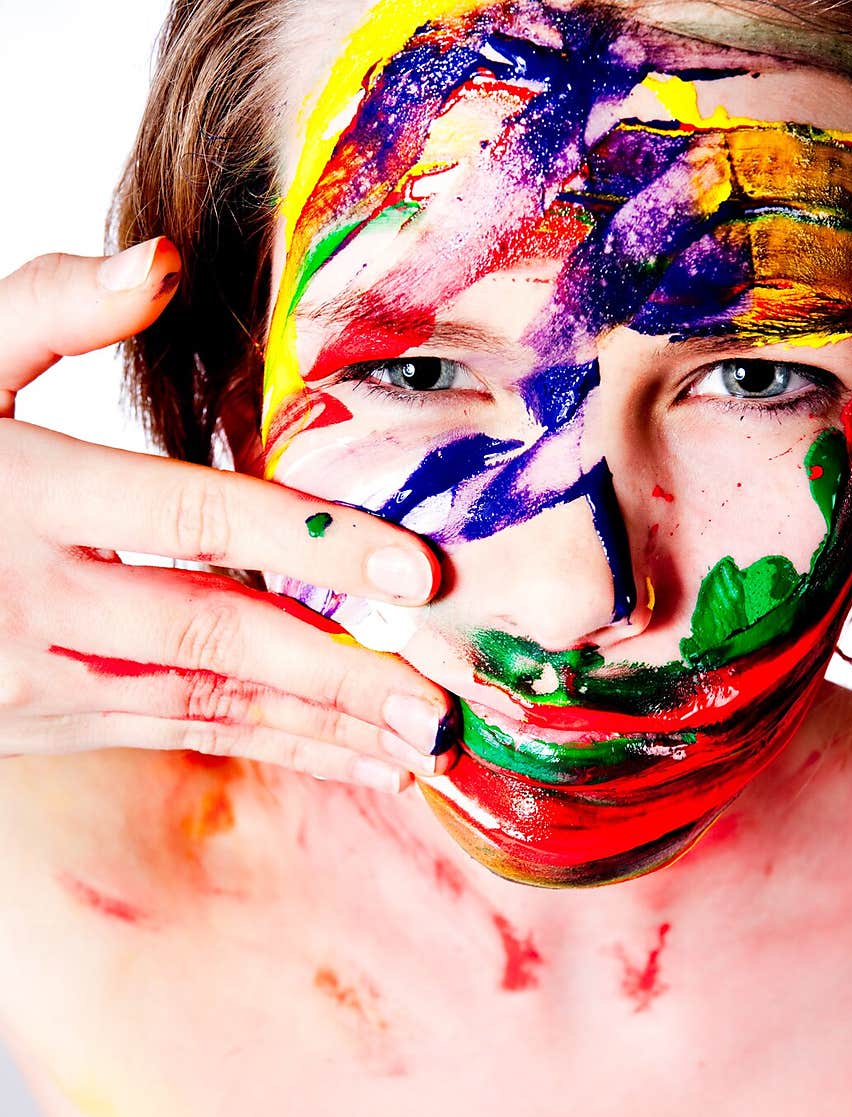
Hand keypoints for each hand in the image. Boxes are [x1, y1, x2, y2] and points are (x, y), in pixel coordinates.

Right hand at [0, 239, 457, 791]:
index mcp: (26, 495)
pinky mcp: (44, 719)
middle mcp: (39, 599)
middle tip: (442, 704)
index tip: (415, 573)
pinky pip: (171, 733)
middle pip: (215, 635)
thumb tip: (165, 258)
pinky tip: (333, 755)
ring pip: (203, 705)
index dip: (310, 544)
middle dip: (335, 675)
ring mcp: (39, 676)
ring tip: (413, 748)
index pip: (193, 516)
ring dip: (314, 731)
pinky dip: (261, 747)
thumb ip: (43, 306)